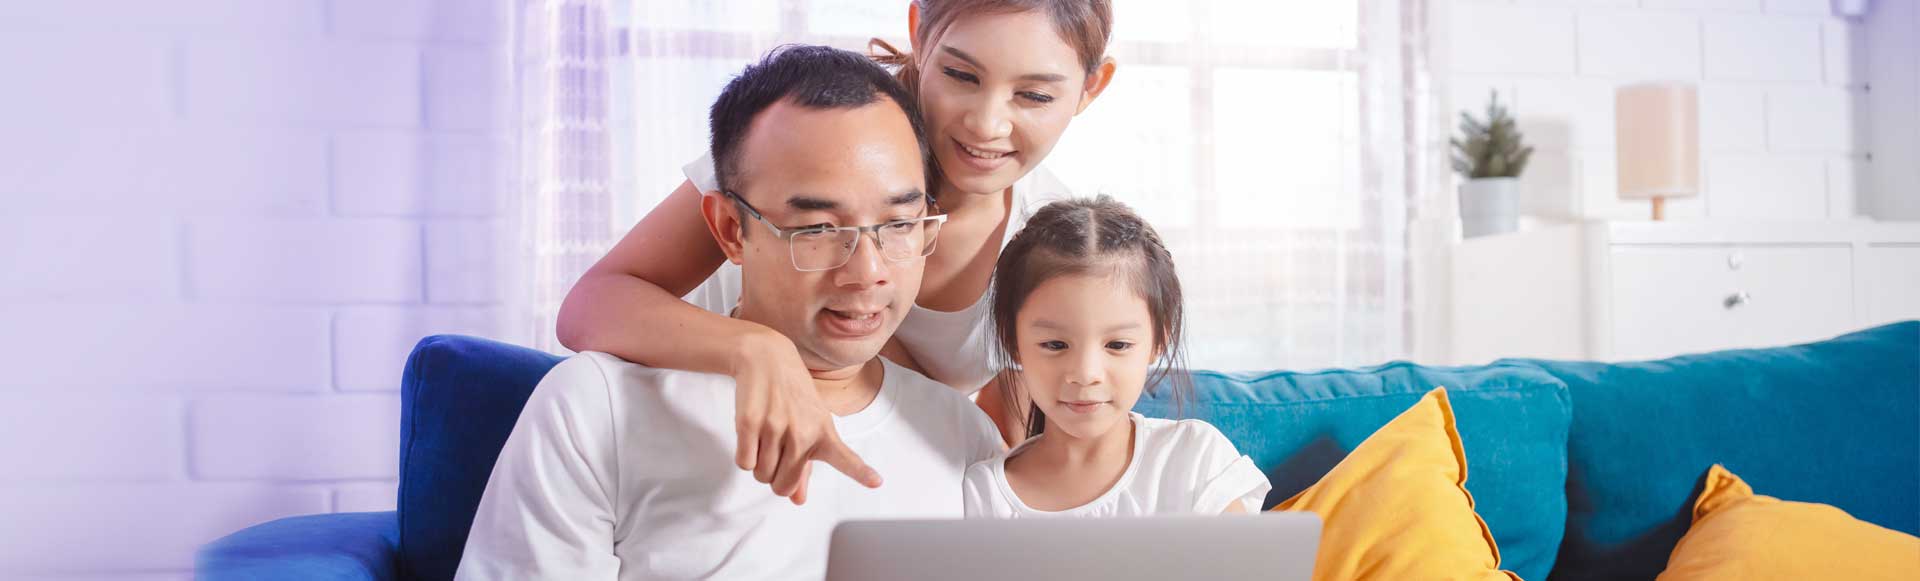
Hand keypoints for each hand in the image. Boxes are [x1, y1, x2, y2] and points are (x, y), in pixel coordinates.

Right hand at [731, 332, 883, 503]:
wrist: (767, 358)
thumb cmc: (792, 396)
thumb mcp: (808, 425)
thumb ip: (804, 467)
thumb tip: (798, 500)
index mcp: (824, 433)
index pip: (845, 458)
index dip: (861, 472)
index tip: (877, 482)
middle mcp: (803, 432)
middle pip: (782, 486)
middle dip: (774, 477)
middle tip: (776, 450)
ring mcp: (777, 427)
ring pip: (761, 475)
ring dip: (759, 464)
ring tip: (766, 435)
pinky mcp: (751, 422)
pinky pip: (744, 463)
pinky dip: (745, 455)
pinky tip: (753, 434)